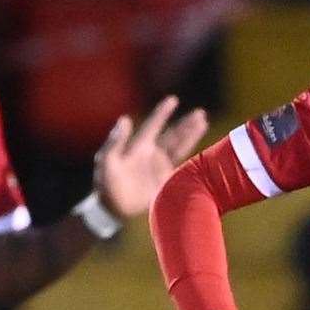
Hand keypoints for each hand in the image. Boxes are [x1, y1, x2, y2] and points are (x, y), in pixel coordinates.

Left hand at [93, 95, 209, 217]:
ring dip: (191, 137)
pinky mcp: (166, 182)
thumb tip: (126, 118)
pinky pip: (183, 169)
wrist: (113, 210)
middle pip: (172, 136)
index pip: (154, 125)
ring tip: (204, 125)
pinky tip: (204, 154)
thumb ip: (115, 141)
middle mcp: (151, 154)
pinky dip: (193, 161)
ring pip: (180, 149)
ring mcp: (159, 168)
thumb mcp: (106, 161)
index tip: (173, 99)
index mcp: (138, 147)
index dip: (163, 113)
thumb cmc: (105, 185)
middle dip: (186, 125)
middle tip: (201, 113)